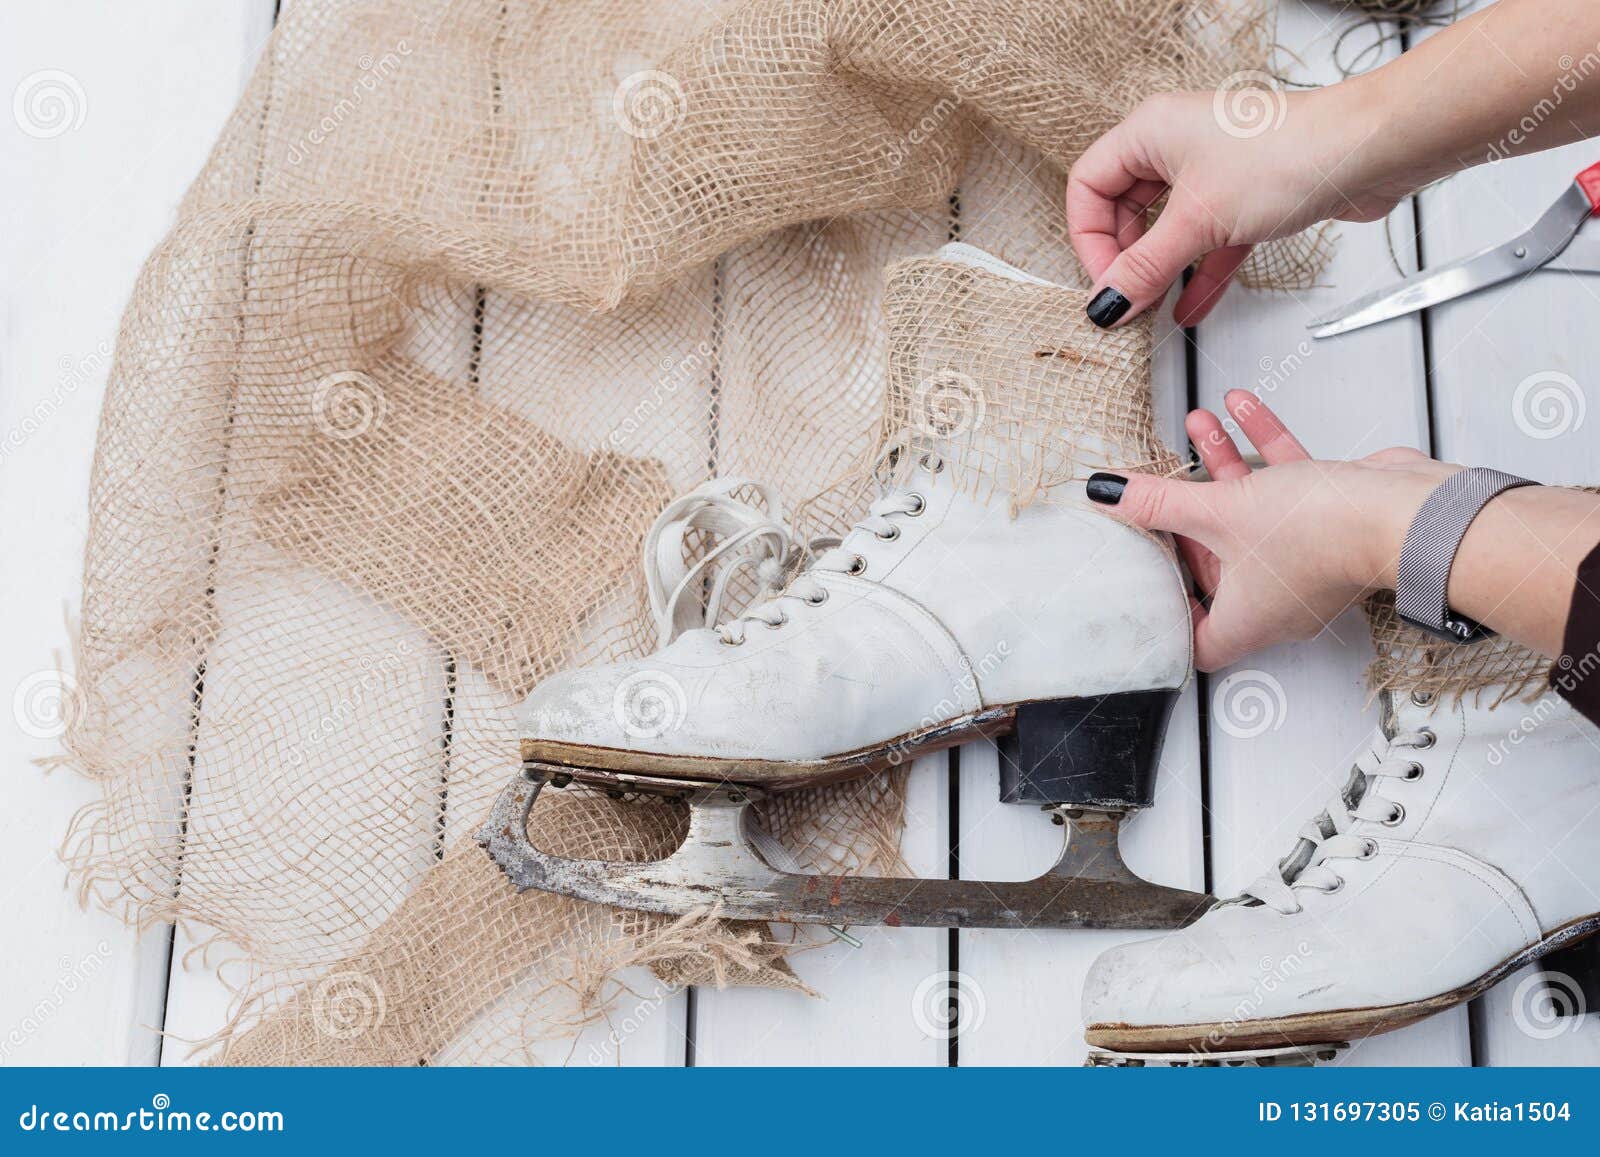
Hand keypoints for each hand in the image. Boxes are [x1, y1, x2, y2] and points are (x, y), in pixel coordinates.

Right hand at [1067, 85, 1415, 328]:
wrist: (1367, 152)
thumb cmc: (1289, 154)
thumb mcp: (1197, 221)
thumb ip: (1144, 268)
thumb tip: (1106, 302)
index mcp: (1150, 131)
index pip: (1090, 186)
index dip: (1089, 238)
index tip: (1106, 282)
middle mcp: (1176, 144)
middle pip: (1124, 209)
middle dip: (1124, 258)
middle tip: (1126, 299)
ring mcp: (1213, 170)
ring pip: (1166, 228)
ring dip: (1159, 270)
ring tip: (1152, 309)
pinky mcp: (1246, 196)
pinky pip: (1205, 241)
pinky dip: (1197, 274)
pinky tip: (1190, 309)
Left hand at [1087, 392, 1450, 670]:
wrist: (1406, 511)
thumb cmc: (1324, 535)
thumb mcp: (1219, 512)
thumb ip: (1158, 503)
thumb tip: (1110, 494)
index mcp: (1248, 620)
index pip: (1197, 638)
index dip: (1170, 612)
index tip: (1148, 576)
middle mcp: (1278, 600)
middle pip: (1216, 562)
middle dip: (1188, 513)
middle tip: (1162, 480)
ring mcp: (1308, 561)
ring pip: (1251, 513)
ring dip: (1222, 465)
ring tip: (1197, 424)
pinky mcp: (1333, 522)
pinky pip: (1287, 486)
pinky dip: (1263, 448)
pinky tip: (1241, 406)